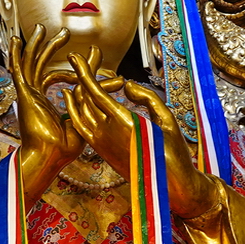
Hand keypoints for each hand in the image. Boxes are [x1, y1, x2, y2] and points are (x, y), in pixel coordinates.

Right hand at [9, 25, 81, 186]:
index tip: (93, 56)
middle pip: (44, 65)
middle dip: (54, 48)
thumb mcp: (84, 115)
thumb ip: (90, 97)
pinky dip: (16, 54)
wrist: (50, 157)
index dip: (77, 68)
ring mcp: (29, 95)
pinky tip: (15, 40)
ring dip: (37, 45)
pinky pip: (18, 70)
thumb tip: (107, 84)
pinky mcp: (24, 94)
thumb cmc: (64, 147)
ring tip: (43, 28)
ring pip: (31, 63)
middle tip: (65, 34)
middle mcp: (37, 97)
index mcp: (48, 104)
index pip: (62, 78)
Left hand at [62, 50, 219, 217]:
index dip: (83, 72)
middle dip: (81, 77)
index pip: (95, 92)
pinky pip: (80, 126)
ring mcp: (101, 143)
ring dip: (77, 92)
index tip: (75, 56)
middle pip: (84, 98)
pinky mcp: (100, 151)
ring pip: (79, 111)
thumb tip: (126, 85)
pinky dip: (73, 109)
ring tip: (78, 75)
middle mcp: (107, 132)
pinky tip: (71, 98)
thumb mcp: (167, 119)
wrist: (168, 187)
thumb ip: (146, 97)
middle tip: (82, 59)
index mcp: (123, 122)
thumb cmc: (173, 151)